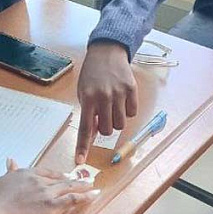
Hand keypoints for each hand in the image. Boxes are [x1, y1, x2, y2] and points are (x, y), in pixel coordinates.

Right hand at [0, 159, 97, 213]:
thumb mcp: (1, 181)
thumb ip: (9, 172)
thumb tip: (10, 160)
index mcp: (25, 173)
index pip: (46, 172)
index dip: (57, 175)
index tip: (65, 176)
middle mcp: (38, 180)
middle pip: (59, 179)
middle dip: (73, 180)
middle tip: (84, 179)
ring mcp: (46, 193)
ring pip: (69, 187)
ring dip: (83, 186)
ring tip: (92, 185)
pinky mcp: (52, 206)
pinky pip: (73, 199)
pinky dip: (86, 196)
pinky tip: (94, 195)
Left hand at [74, 41, 137, 163]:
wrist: (106, 52)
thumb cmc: (91, 74)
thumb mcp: (83, 91)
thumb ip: (88, 112)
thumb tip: (93, 134)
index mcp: (87, 98)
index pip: (84, 128)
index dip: (83, 146)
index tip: (80, 161)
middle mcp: (103, 97)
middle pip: (107, 130)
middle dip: (104, 126)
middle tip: (102, 114)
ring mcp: (119, 93)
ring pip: (120, 124)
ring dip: (116, 120)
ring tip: (112, 106)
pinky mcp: (132, 90)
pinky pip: (131, 113)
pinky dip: (126, 111)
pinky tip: (121, 99)